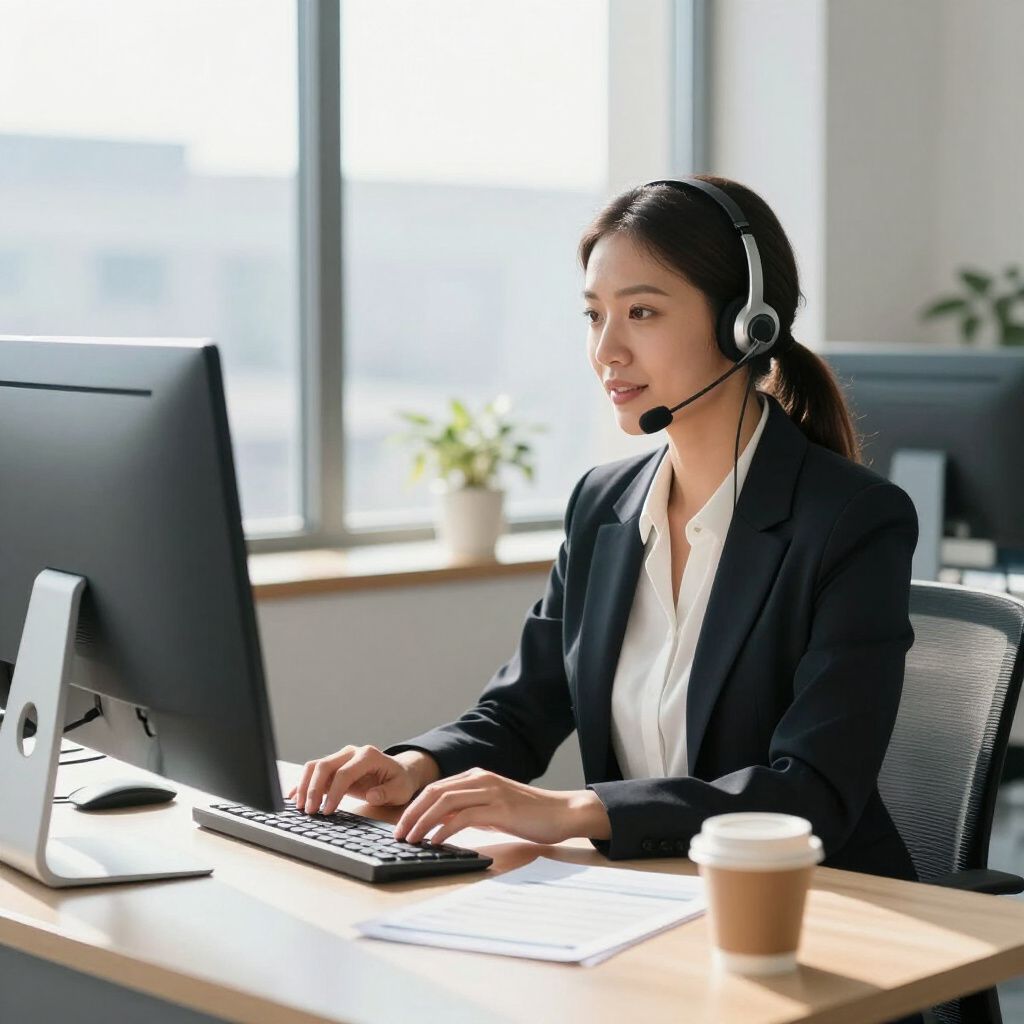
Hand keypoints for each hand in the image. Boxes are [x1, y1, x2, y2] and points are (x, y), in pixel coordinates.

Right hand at [287, 745, 434, 814]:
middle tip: (309, 811)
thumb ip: (387, 792)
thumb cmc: (399, 782)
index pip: (344, 772)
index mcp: (368, 755)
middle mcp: (352, 753)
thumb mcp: (400, 789)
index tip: (327, 811)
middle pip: (324, 766)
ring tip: (299, 807)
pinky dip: (303, 784)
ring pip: (315, 767)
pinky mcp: (334, 767)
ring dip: (305, 786)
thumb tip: (372, 795)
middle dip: (314, 789)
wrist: (398, 773)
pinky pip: (314, 772)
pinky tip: (294, 797)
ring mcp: (341, 758)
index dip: (333, 792)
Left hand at [393, 768, 610, 846]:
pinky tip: (436, 842)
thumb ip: (472, 812)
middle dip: (412, 814)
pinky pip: (464, 817)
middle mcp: (481, 779)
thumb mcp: (495, 810)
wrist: (563, 812)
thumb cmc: (530, 814)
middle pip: (434, 793)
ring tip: (411, 840)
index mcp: (477, 777)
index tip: (401, 826)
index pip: (436, 788)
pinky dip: (445, 829)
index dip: (415, 807)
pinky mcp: (500, 808)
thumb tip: (445, 826)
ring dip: (423, 822)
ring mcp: (490, 792)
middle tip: (398, 835)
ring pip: (445, 802)